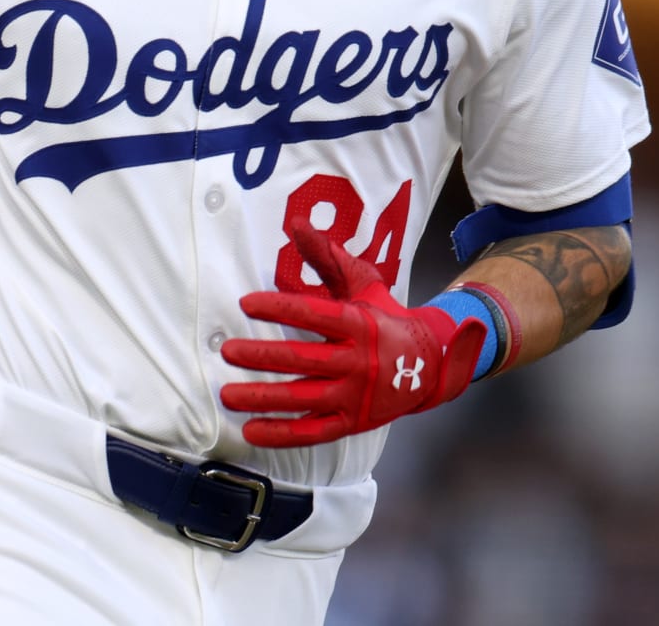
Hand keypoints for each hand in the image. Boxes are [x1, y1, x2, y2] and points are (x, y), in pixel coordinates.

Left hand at [220, 219, 485, 446]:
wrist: (429, 366)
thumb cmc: (387, 317)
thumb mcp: (363, 283)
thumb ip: (328, 256)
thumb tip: (297, 223)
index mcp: (361, 324)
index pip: (317, 314)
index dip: (281, 308)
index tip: (247, 303)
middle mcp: (359, 362)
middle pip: (305, 359)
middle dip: (263, 356)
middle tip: (228, 350)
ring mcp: (355, 397)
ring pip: (304, 399)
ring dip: (264, 398)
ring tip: (228, 394)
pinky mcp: (351, 423)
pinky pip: (313, 432)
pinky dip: (282, 434)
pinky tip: (251, 430)